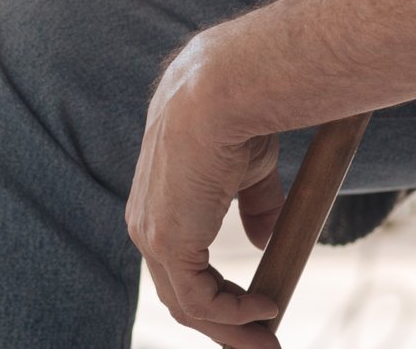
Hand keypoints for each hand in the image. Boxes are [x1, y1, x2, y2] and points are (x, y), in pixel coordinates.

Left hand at [126, 36, 285, 347]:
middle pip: (181, 293)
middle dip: (225, 324)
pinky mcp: (169, 243)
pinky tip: (264, 308)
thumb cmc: (238, 117)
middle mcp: (147, 223)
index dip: (217, 294)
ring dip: (232, 329)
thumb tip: (263, 240)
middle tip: (264, 341)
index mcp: (161, 205)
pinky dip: (233, 314)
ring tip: (268, 340)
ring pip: (189, 304)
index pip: (180, 266)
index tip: (256, 310)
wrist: (224, 93)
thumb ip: (252, 205)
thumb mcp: (248, 169)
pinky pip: (200, 300)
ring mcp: (153, 235)